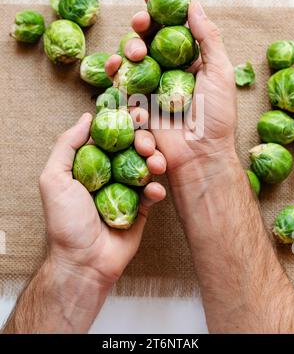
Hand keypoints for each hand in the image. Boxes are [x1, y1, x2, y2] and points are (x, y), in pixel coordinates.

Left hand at [39, 113, 165, 286]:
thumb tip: (87, 117)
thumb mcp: (54, 178)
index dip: (122, 122)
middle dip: (142, 139)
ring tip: (154, 164)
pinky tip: (153, 192)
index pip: (109, 136)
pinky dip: (156, 189)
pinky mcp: (141, 208)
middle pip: (131, 147)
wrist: (84, 262)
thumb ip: (67, 145)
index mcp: (90, 164)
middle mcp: (110, 173)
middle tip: (145, 141)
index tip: (136, 112)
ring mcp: (127, 190)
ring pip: (145, 166)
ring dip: (154, 161)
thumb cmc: (66, 221)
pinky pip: (153, 193)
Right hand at [106, 0, 236, 175]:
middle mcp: (167, 71)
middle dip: (139, 29)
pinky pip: (121, 86)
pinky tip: (119, 76)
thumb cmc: (216, 116)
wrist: (200, 155)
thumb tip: (194, 4)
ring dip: (126, 52)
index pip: (171, 28)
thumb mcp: (219, 72)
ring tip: (133, 56)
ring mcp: (150, 88)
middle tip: (140, 24)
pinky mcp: (137, 104)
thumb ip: (208, 38)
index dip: (159, 9)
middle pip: (146, 41)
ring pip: (129, 60)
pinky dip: (118, 79)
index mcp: (189, 61)